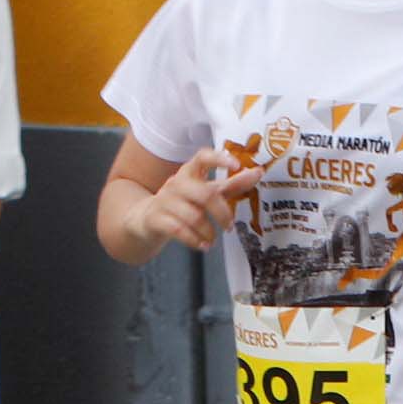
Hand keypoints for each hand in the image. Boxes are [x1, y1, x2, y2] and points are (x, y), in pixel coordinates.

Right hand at [134, 149, 260, 252]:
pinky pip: (179, 230)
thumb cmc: (182, 204)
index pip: (203, 157)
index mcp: (190, 172)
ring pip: (193, 216)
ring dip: (208, 232)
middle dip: (222, 213)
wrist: (145, 220)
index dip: (219, 159)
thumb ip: (231, 184)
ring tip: (213, 240)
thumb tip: (258, 172)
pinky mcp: (155, 219)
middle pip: (205, 194)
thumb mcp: (205, 192)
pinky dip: (194, 240)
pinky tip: (203, 246)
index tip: (236, 165)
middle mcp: (176, 183)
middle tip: (229, 227)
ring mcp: (164, 200)